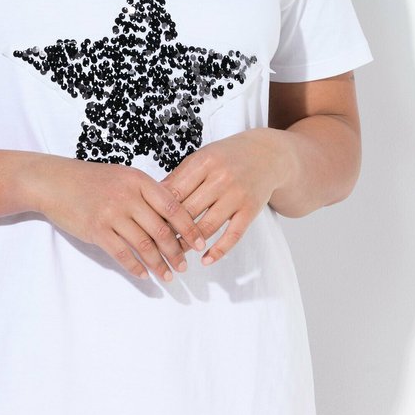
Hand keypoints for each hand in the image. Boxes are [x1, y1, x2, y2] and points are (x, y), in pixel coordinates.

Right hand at [26, 154, 208, 281]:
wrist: (55, 182)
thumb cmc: (92, 179)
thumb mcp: (123, 177)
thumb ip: (146, 193)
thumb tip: (172, 219)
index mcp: (138, 181)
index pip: (173, 207)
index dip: (189, 227)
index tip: (199, 243)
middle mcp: (127, 196)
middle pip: (161, 230)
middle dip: (176, 252)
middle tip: (184, 266)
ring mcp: (111, 214)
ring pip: (143, 245)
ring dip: (159, 264)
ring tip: (168, 276)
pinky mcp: (96, 230)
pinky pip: (122, 253)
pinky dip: (135, 267)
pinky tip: (143, 274)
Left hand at [159, 128, 291, 264]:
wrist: (267, 155)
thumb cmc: (228, 157)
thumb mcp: (202, 157)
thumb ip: (180, 176)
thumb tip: (153, 196)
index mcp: (204, 162)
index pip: (174, 192)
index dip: (158, 211)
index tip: (147, 224)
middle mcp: (220, 178)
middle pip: (188, 211)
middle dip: (170, 230)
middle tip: (156, 244)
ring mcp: (237, 195)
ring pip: (207, 226)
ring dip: (189, 244)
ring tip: (175, 254)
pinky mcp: (250, 210)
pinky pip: (233, 235)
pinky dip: (218, 250)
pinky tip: (205, 259)